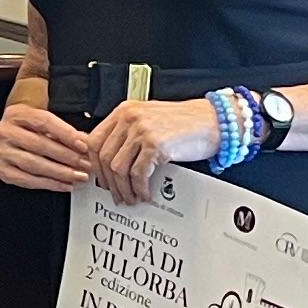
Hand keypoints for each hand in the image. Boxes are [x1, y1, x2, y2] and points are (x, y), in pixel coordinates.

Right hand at [0, 99, 99, 194]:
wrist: (11, 134)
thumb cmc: (30, 128)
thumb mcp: (45, 122)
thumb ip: (64, 131)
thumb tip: (85, 143)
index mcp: (16, 114)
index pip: (44, 122)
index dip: (66, 134)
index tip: (83, 145)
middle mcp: (4, 132)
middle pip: (39, 145)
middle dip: (66, 157)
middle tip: (84, 164)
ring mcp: (1, 152)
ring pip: (34, 165)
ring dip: (60, 173)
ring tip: (77, 176)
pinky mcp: (2, 170)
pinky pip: (27, 180)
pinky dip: (49, 184)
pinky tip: (64, 184)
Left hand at [85, 95, 219, 202]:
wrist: (214, 121)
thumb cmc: (185, 123)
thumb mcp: (149, 120)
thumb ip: (128, 134)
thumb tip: (110, 160)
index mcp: (124, 111)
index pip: (94, 140)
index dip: (93, 164)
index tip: (99, 178)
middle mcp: (130, 118)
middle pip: (103, 157)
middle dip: (108, 182)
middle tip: (115, 194)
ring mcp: (142, 130)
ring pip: (118, 168)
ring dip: (123, 188)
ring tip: (131, 197)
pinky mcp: (156, 144)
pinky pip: (138, 174)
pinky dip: (139, 188)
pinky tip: (145, 193)